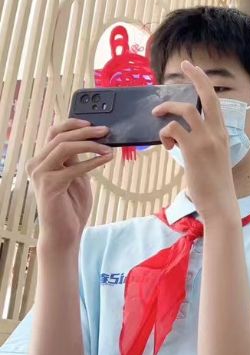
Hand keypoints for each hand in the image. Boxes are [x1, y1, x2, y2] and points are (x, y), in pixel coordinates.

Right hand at [26, 120, 112, 252]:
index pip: (55, 133)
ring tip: (108, 148)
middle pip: (60, 137)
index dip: (73, 124)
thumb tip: (95, 138)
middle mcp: (37, 164)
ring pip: (64, 147)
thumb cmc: (72, 205)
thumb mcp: (77, 175)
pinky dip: (93, 161)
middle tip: (106, 131)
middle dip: (86, 131)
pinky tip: (107, 159)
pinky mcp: (49, 185)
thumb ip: (80, 158)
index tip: (93, 122)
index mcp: (44, 159)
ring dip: (90, 144)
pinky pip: (73, 167)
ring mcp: (40, 174)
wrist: (64, 232)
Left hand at [153, 61, 234, 219]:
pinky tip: (168, 145)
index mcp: (223, 132)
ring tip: (157, 115)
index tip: (194, 69)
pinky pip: (173, 130)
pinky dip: (165, 133)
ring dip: (167, 109)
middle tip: (185, 65)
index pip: (214, 100)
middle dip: (195, 76)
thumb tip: (182, 134)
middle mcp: (217, 132)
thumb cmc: (215, 184)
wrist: (220, 203)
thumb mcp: (214, 157)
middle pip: (206, 95)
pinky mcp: (193, 150)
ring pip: (185, 109)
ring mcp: (206, 140)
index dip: (203, 82)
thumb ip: (203, 141)